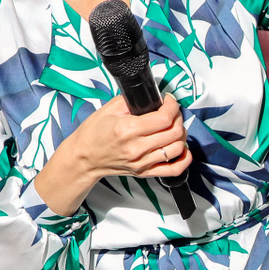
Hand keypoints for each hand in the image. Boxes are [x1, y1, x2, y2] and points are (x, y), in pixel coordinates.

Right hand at [67, 92, 191, 180]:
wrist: (84, 158)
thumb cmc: (93, 134)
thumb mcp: (109, 109)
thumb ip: (132, 101)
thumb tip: (152, 97)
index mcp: (128, 129)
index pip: (164, 117)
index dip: (172, 105)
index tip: (169, 101)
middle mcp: (137, 148)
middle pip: (175, 132)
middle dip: (178, 117)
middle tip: (172, 112)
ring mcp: (142, 162)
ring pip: (178, 148)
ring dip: (181, 135)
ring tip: (174, 128)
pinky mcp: (145, 172)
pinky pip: (174, 170)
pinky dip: (184, 159)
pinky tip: (182, 149)